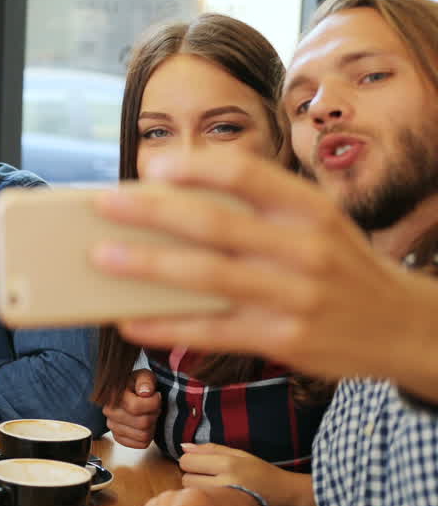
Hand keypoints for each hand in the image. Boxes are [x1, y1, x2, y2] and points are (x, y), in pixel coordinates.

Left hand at [91, 151, 437, 391]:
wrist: (403, 325)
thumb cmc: (337, 263)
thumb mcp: (314, 222)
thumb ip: (255, 207)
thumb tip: (163, 196)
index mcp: (309, 207)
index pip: (247, 174)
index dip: (196, 168)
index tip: (152, 166)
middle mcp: (305, 248)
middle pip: (215, 224)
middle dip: (152, 214)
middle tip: (102, 206)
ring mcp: (295, 296)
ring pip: (208, 278)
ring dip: (148, 266)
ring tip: (102, 257)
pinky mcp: (284, 340)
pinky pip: (212, 332)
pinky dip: (166, 326)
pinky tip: (129, 320)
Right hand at [103, 369, 160, 447]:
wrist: (130, 393)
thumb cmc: (139, 384)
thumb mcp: (144, 376)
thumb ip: (145, 380)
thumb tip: (145, 392)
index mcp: (113, 395)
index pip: (136, 407)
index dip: (153, 403)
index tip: (156, 396)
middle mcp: (109, 411)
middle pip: (142, 423)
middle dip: (154, 415)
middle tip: (154, 407)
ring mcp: (112, 426)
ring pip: (143, 436)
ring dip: (152, 426)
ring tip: (149, 415)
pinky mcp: (118, 437)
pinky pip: (140, 444)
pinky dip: (148, 436)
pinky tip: (146, 425)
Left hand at [180, 443, 314, 505]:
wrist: (292, 500)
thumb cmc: (266, 475)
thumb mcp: (241, 455)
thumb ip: (211, 449)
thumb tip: (183, 446)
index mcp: (229, 464)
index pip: (187, 460)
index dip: (191, 462)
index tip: (201, 465)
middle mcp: (226, 482)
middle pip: (186, 479)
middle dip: (193, 477)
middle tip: (209, 479)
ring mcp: (227, 501)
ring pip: (192, 494)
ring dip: (198, 492)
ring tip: (215, 491)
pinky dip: (206, 503)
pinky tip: (218, 502)